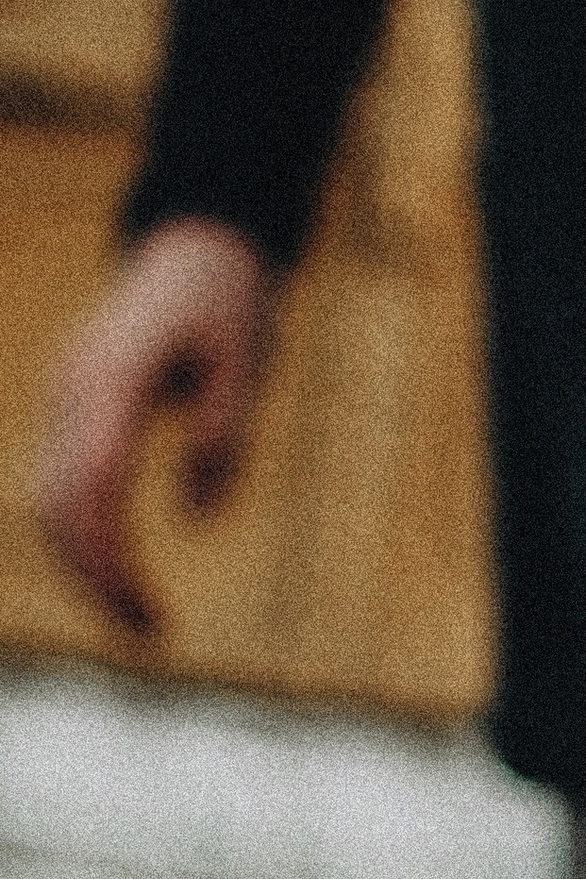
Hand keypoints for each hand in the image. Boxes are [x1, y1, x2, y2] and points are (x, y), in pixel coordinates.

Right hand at [35, 218, 277, 636]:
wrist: (197, 244)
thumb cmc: (228, 301)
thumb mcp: (246, 362)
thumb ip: (223, 432)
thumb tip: (196, 516)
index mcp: (110, 379)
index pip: (92, 487)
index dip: (110, 559)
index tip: (151, 612)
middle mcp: (73, 389)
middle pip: (57, 505)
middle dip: (95, 578)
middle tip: (153, 635)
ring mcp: (65, 396)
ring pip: (47, 499)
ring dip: (83, 566)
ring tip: (140, 619)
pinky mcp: (73, 407)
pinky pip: (58, 483)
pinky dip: (80, 537)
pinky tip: (119, 575)